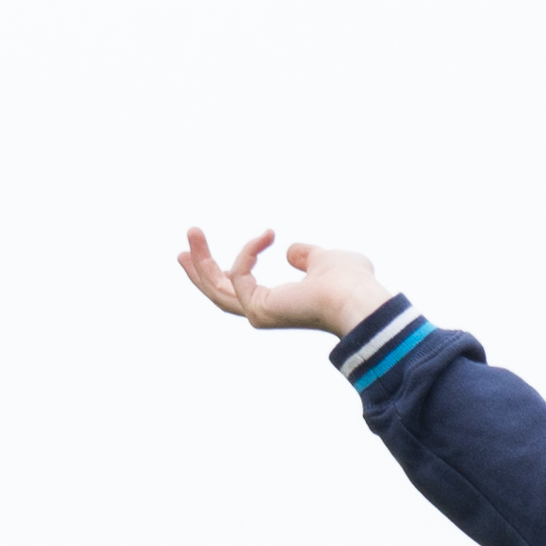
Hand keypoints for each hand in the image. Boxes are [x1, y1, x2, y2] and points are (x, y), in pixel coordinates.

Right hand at [179, 228, 384, 338]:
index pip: (240, 289)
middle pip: (219, 292)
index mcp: (279, 303)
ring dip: (201, 261)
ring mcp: (260, 315)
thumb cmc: (351, 283)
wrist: (358, 299)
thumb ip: (307, 256)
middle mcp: (266, 313)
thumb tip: (291, 251)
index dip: (222, 269)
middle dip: (201, 266)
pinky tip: (266, 236)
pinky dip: (249, 253)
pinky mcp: (258, 310)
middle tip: (186, 242)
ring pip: (217, 289)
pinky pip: (239, 275)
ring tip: (193, 231)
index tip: (206, 248)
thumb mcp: (325, 259)